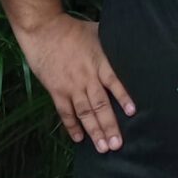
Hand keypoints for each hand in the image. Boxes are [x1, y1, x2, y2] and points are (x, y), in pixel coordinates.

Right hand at [16, 13, 134, 153]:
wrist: (44, 31)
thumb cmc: (73, 30)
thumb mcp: (98, 32)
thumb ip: (112, 43)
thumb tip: (130, 41)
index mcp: (99, 62)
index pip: (114, 83)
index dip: (123, 97)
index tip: (132, 112)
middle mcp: (86, 78)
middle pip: (100, 105)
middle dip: (109, 126)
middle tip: (117, 145)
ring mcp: (71, 86)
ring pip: (84, 113)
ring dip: (94, 131)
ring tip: (103, 148)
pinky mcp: (56, 91)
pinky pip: (65, 112)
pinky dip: (72, 126)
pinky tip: (79, 139)